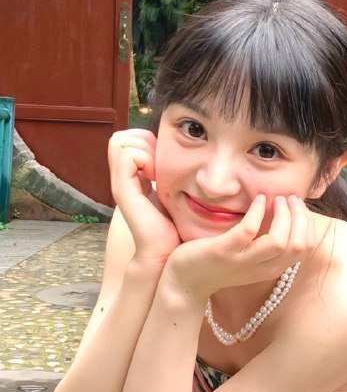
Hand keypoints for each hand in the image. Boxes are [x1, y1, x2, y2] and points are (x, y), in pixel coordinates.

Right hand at [108, 129, 180, 262]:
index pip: (127, 140)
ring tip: (156, 171)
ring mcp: (120, 184)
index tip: (161, 161)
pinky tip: (154, 178)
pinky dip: (144, 158)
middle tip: (158, 163)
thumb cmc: (174, 228)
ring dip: (143, 149)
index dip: (145, 141)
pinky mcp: (122, 190)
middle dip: (142, 141)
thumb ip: (170, 175)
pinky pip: (127, 155)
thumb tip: (182, 155)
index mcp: (133, 178)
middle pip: (120, 138)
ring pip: (119, 142)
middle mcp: (122, 179)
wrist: (164, 253)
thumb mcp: (173, 194)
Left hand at [163, 194, 315, 297]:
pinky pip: (248, 231)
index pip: (304, 248)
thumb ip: (265, 243)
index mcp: (271, 269)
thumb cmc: (217, 264)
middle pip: (297, 245)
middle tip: (288, 199)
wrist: (185, 283)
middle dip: (299, 217)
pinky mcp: (223, 252)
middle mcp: (261, 268)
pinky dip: (256, 212)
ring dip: (282, 215)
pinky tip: (256, 200)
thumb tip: (284, 215)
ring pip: (278, 241)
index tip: (296, 206)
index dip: (306, 223)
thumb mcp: (249, 257)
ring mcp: (242, 261)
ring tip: (276, 199)